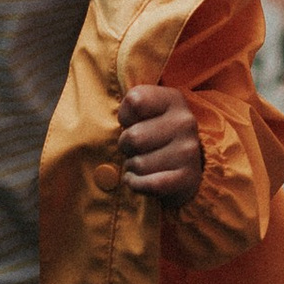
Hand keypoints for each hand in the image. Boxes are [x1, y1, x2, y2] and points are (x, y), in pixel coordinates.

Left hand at [117, 82, 202, 207]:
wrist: (183, 170)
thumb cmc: (153, 135)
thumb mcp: (146, 111)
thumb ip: (129, 102)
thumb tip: (94, 101)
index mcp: (173, 99)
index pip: (134, 100)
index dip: (125, 116)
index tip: (132, 122)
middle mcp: (185, 122)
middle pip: (133, 137)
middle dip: (126, 146)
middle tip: (136, 149)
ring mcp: (189, 151)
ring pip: (138, 163)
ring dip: (133, 167)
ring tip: (143, 163)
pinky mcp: (188, 177)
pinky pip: (148, 184)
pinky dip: (137, 184)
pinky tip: (140, 180)